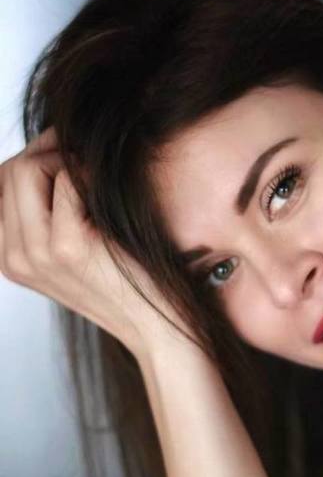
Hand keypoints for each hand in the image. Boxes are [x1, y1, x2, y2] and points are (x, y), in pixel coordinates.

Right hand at [0, 128, 190, 362]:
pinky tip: (109, 192)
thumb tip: (49, 156)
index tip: (66, 151)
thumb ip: (50, 214)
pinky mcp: (68, 248)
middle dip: (49, 150)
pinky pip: (68, 181)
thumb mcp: (74, 253)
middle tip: (84, 156)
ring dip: (67, 160)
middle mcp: (14, 256)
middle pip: (12, 169)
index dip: (37, 157)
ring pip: (30, 168)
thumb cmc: (123, 282)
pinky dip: (90, 174)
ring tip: (96, 178)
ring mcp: (36, 254)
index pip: (2, 182)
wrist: (154, 325)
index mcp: (10, 257)